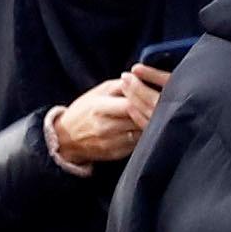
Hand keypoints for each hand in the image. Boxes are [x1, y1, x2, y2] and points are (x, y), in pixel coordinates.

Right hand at [44, 66, 161, 171]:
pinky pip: (138, 144)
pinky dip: (146, 135)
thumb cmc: (85, 110)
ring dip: (152, 124)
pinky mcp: (116, 154)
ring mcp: (111, 143)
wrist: (65, 138)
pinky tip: (150, 128)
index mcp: (99, 108)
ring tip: (160, 115)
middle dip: (153, 111)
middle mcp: (105, 127)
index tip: (156, 93)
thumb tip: (142, 77)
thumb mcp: (99, 92)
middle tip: (164, 104)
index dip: (145, 98)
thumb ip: (121, 85)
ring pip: (141, 133)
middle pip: (139, 119)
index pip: (130, 104)